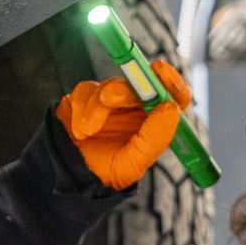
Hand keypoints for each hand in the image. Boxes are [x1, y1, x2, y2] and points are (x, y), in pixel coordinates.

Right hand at [54, 58, 191, 190]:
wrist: (72, 173)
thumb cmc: (107, 171)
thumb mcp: (134, 163)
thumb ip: (154, 137)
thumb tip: (170, 108)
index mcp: (155, 121)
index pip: (173, 94)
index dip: (171, 80)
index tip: (160, 71)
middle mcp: (137, 106)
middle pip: (139, 83)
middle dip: (123, 90)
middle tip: (107, 99)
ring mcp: (112, 99)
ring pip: (109, 85)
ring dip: (95, 108)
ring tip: (86, 132)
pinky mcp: (88, 96)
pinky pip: (85, 90)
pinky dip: (80, 109)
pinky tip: (78, 130)